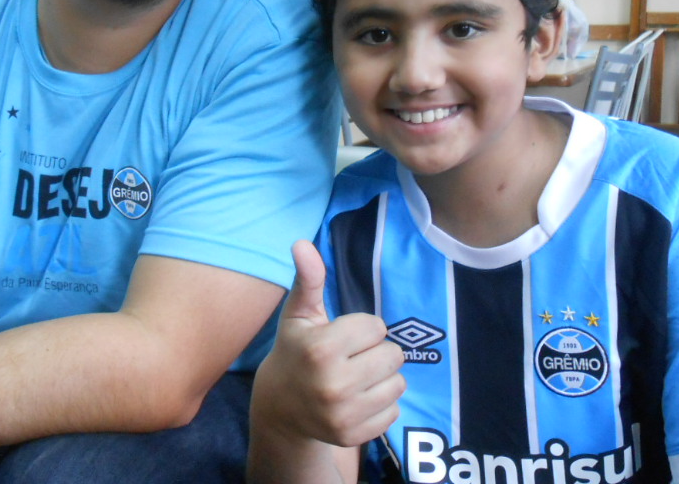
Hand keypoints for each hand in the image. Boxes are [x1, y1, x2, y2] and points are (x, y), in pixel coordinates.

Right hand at [252, 240, 404, 447]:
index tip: (341, 337)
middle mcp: (333, 384)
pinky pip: (394, 411)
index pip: (377, 327)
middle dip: (375, 352)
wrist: (280, 408)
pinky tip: (356, 401)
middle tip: (349, 358)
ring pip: (398, 384)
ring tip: (354, 378)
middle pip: (393, 355)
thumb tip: (302, 243)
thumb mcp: (299, 314)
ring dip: (381, 378)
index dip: (361, 329)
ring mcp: (344, 414)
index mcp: (321, 349)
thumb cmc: (295, 350)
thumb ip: (308, 279)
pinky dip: (380, 404)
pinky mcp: (353, 436)